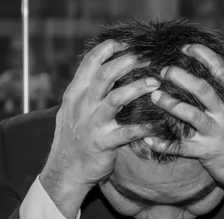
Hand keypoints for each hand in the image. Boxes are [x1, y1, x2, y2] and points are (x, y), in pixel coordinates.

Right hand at [42, 40, 159, 218]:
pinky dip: (145, 126)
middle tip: (145, 57)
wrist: (65, 171)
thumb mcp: (71, 111)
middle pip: (105, 76)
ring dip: (138, 88)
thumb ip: (84, 91)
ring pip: (117, 98)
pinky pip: (128, 132)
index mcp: (75, 94)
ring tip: (154, 83)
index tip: (125, 43)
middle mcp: (83, 106)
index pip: (90, 64)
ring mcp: (93, 124)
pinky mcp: (104, 143)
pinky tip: (157, 123)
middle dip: (126, 63)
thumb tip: (101, 72)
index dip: (107, 49)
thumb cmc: (72, 139)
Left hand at [145, 44, 223, 197]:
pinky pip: (181, 147)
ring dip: (170, 104)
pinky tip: (148, 139)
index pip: (221, 72)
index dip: (204, 56)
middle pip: (203, 90)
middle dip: (181, 77)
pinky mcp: (206, 152)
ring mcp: (216, 134)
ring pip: (191, 115)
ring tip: (154, 96)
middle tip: (164, 70)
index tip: (187, 48)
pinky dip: (163, 144)